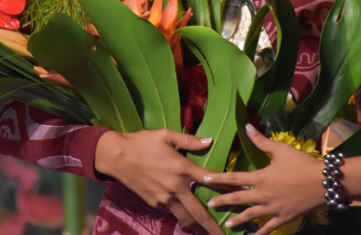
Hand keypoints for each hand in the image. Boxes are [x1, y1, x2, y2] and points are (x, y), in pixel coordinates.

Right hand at [94, 129, 222, 234]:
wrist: (117, 156)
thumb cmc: (143, 142)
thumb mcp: (166, 135)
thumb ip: (189, 140)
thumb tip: (209, 141)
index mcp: (182, 169)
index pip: (211, 180)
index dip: (229, 186)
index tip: (244, 192)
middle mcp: (176, 188)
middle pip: (200, 213)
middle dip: (214, 227)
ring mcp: (165, 199)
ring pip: (186, 219)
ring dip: (199, 227)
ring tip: (210, 233)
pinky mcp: (155, 204)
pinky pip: (173, 213)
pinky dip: (182, 217)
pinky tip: (189, 221)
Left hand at [201, 125, 323, 234]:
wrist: (323, 182)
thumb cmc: (301, 163)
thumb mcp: (281, 150)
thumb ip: (261, 141)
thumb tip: (247, 127)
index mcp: (261, 178)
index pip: (233, 178)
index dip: (217, 179)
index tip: (203, 179)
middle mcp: (263, 195)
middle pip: (238, 199)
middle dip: (222, 201)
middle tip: (210, 204)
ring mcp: (273, 209)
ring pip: (251, 216)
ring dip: (238, 220)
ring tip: (227, 224)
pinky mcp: (284, 218)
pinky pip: (269, 228)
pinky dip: (260, 233)